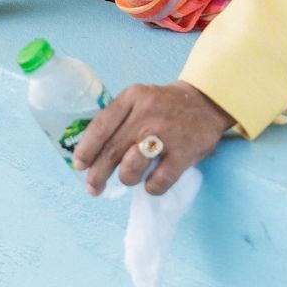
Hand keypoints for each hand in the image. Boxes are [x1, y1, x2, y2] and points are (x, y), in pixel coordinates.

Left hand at [70, 82, 231, 197]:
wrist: (207, 102)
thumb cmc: (164, 106)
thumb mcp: (139, 100)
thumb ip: (118, 119)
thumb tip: (90, 152)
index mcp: (132, 98)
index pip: (101, 127)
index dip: (86, 150)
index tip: (79, 166)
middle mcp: (147, 114)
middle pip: (112, 151)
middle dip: (98, 175)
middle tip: (93, 188)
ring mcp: (166, 134)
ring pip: (131, 169)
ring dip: (126, 179)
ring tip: (130, 178)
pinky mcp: (184, 153)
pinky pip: (158, 182)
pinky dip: (151, 188)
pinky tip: (152, 183)